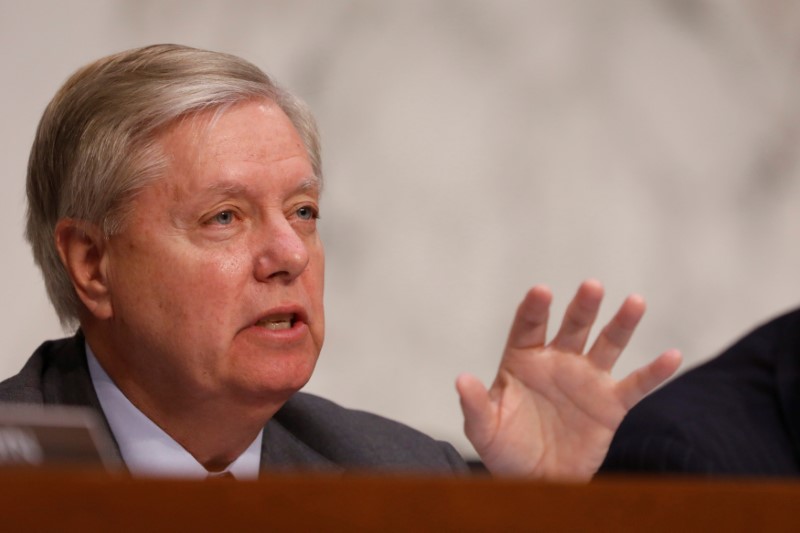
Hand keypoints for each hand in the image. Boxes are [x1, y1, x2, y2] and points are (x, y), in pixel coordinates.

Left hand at [456, 279, 680, 480]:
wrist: (535, 480)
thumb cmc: (504, 448)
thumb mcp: (483, 429)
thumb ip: (475, 404)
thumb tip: (461, 379)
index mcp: (523, 359)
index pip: (529, 326)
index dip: (535, 308)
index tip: (541, 292)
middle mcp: (557, 361)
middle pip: (572, 327)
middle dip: (582, 307)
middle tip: (592, 287)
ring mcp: (586, 379)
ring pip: (607, 345)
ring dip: (621, 324)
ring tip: (635, 302)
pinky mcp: (610, 404)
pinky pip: (636, 385)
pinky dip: (654, 372)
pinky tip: (672, 355)